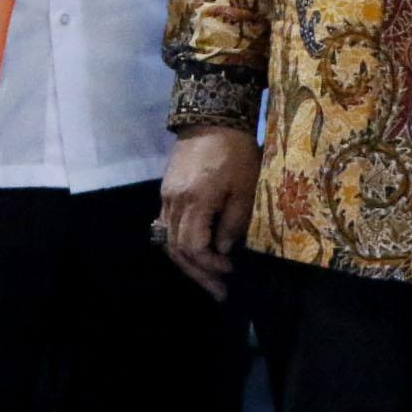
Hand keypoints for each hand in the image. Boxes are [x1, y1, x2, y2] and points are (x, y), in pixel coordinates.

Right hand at [158, 125, 259, 299]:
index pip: (194, 247)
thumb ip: (233, 223)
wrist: (212, 119)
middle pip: (177, 249)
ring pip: (168, 241)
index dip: (212, 265)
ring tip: (208, 279)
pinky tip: (195, 254)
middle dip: (199, 274)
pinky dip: (180, 245)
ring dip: (188, 264)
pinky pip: (167, 227)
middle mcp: (174, 203)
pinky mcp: (166, 191)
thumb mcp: (244, 188)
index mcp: (195, 202)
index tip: (231, 271)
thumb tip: (224, 250)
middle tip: (219, 292)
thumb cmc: (236, 153)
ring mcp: (166, 197)